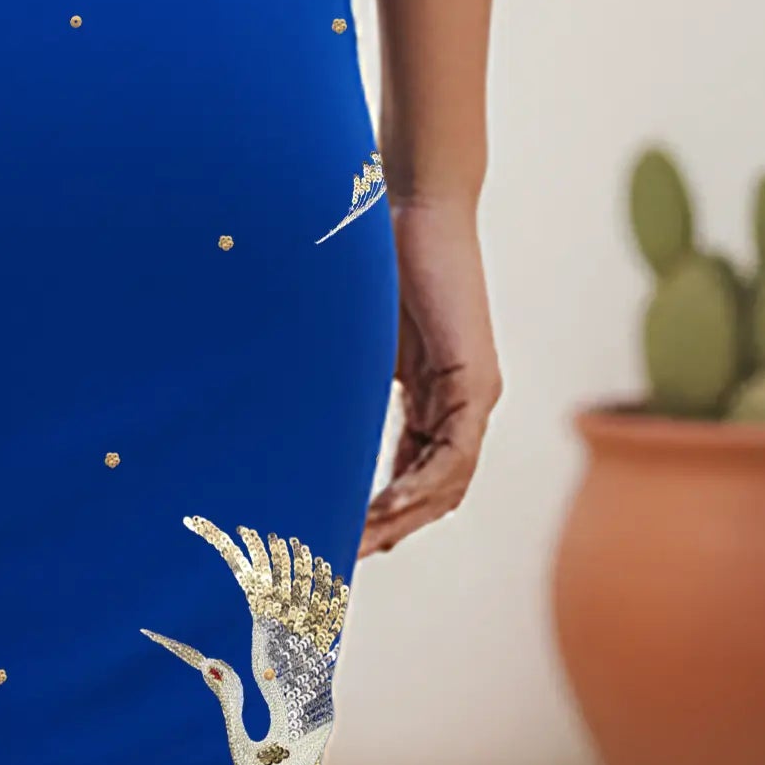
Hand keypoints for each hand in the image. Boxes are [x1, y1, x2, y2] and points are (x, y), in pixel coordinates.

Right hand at [360, 190, 499, 555]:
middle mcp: (462, 403)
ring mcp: (474, 395)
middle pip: (434, 489)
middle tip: (344, 558)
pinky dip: (421, 486)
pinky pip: (453, 454)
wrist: (416, 206)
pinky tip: (387, 506)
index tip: (341, 536)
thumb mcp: (356, 342)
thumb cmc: (377, 259)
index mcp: (434, 395)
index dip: (382, 510)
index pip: (414, 471)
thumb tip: (288, 410)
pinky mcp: (476, 381)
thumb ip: (344, 384)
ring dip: (405, 519)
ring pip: (447, 482)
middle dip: (390, 528)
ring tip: (359, 544)